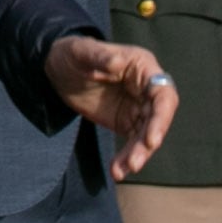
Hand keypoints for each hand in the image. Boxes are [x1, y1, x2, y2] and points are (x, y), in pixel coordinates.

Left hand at [44, 34, 178, 180]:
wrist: (58, 69)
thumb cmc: (73, 53)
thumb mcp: (81, 51)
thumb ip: (98, 55)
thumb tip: (117, 62)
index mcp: (143, 67)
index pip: (163, 94)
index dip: (161, 117)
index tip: (152, 139)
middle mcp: (146, 89)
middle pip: (157, 120)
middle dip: (148, 142)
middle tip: (134, 162)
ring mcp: (138, 108)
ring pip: (146, 136)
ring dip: (137, 155)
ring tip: (120, 170)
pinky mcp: (126, 123)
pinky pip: (132, 144)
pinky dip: (126, 158)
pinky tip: (117, 171)